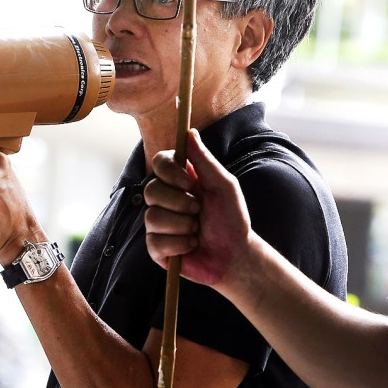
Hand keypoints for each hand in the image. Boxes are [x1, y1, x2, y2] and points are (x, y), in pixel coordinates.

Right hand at [143, 129, 250, 286]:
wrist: (235, 255)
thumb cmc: (232, 219)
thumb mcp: (224, 186)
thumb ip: (205, 160)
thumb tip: (190, 132)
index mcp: (178, 180)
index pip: (158, 163)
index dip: (169, 172)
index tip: (190, 183)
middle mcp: (163, 198)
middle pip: (152, 190)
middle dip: (182, 204)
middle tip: (200, 211)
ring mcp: (156, 222)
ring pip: (153, 217)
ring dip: (184, 226)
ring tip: (197, 231)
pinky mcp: (155, 246)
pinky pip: (156, 241)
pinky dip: (180, 245)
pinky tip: (191, 245)